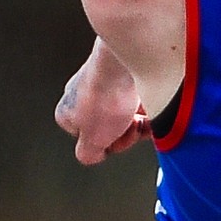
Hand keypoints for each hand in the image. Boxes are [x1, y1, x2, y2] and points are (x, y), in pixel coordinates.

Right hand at [55, 41, 151, 164]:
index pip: (93, 141)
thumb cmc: (106, 96)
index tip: (116, 137)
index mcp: (68, 113)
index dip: (110, 144)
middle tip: (132, 124)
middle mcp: (82, 94)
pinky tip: (152, 101)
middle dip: (128, 130)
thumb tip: (90, 156)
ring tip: (145, 113)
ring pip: (128, 111)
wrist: (124, 63)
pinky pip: (140, 95)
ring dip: (141, 117)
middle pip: (113, 126)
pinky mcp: (125, 71)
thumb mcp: (92, 141)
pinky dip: (149, 102)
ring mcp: (104, 81)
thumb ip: (87, 154)